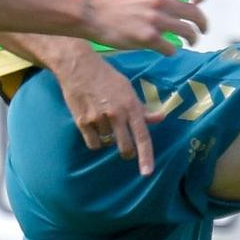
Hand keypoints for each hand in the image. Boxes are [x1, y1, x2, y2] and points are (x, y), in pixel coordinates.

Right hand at [47, 42, 161, 173]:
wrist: (78, 67)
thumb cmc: (106, 77)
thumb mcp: (128, 89)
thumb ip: (142, 108)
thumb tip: (161, 117)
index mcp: (131, 106)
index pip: (142, 136)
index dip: (146, 156)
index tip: (147, 173)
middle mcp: (116, 115)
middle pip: (125, 148)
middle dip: (127, 152)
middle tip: (125, 148)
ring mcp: (98, 119)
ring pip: (107, 144)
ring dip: (108, 138)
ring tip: (103, 120)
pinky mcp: (82, 122)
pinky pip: (93, 144)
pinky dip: (95, 140)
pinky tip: (93, 126)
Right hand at [89, 0, 206, 53]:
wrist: (95, 14)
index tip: (199, 3)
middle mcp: (160, 2)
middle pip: (195, 13)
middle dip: (203, 24)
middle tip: (203, 30)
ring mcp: (155, 21)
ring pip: (187, 32)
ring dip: (193, 39)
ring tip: (191, 42)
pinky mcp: (147, 38)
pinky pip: (170, 48)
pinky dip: (172, 51)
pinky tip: (168, 50)